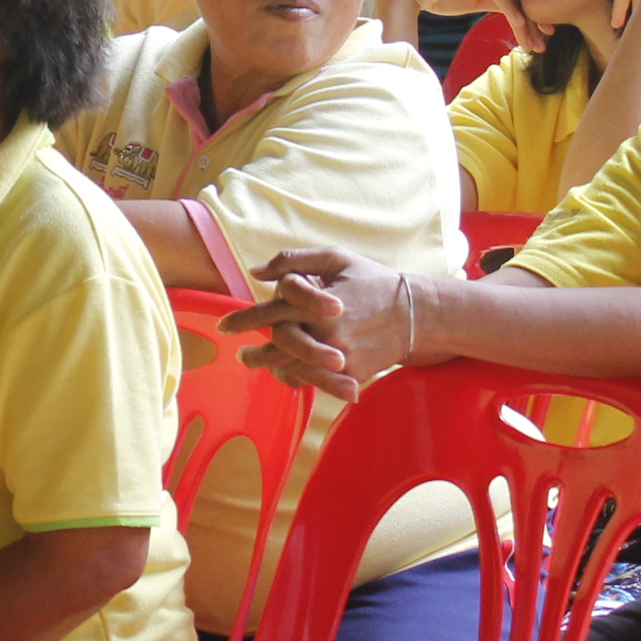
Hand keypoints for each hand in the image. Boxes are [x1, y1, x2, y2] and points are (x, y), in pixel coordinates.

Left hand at [218, 249, 421, 401]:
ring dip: (270, 367)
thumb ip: (294, 261)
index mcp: (318, 303)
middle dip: (254, 353)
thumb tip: (256, 273)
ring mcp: (339, 357)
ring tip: (257, 363)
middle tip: (241, 354)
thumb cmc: (373, 280)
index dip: (242, 320)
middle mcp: (326, 333)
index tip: (223, 326)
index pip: (270, 313)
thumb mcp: (336, 258)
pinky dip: (296, 378)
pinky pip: (314, 382)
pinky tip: (285, 372)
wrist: (417, 313)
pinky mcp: (351, 374)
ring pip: (292, 368)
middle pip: (277, 347)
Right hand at [384, 0, 537, 53]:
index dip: (532, 15)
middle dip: (535, 19)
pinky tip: (519, 25)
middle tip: (547, 40)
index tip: (542, 35)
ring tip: (534, 43)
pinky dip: (511, 9)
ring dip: (526, 21)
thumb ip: (493, 3)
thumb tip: (514, 17)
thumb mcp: (472, 1)